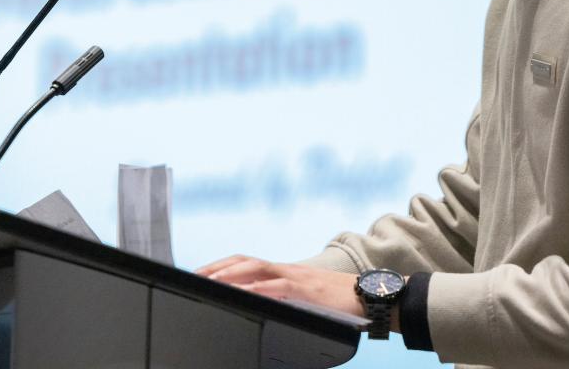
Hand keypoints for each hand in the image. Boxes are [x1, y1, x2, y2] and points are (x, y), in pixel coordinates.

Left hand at [196, 255, 364, 318]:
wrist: (372, 295)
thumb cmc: (343, 301)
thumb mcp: (308, 299)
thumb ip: (288, 299)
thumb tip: (265, 307)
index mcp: (286, 272)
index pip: (248, 263)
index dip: (223, 265)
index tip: (202, 273)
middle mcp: (288, 269)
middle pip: (245, 261)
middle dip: (218, 267)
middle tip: (196, 275)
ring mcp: (297, 277)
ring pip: (257, 269)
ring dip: (231, 274)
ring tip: (211, 280)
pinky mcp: (307, 289)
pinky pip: (278, 286)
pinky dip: (259, 288)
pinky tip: (245, 293)